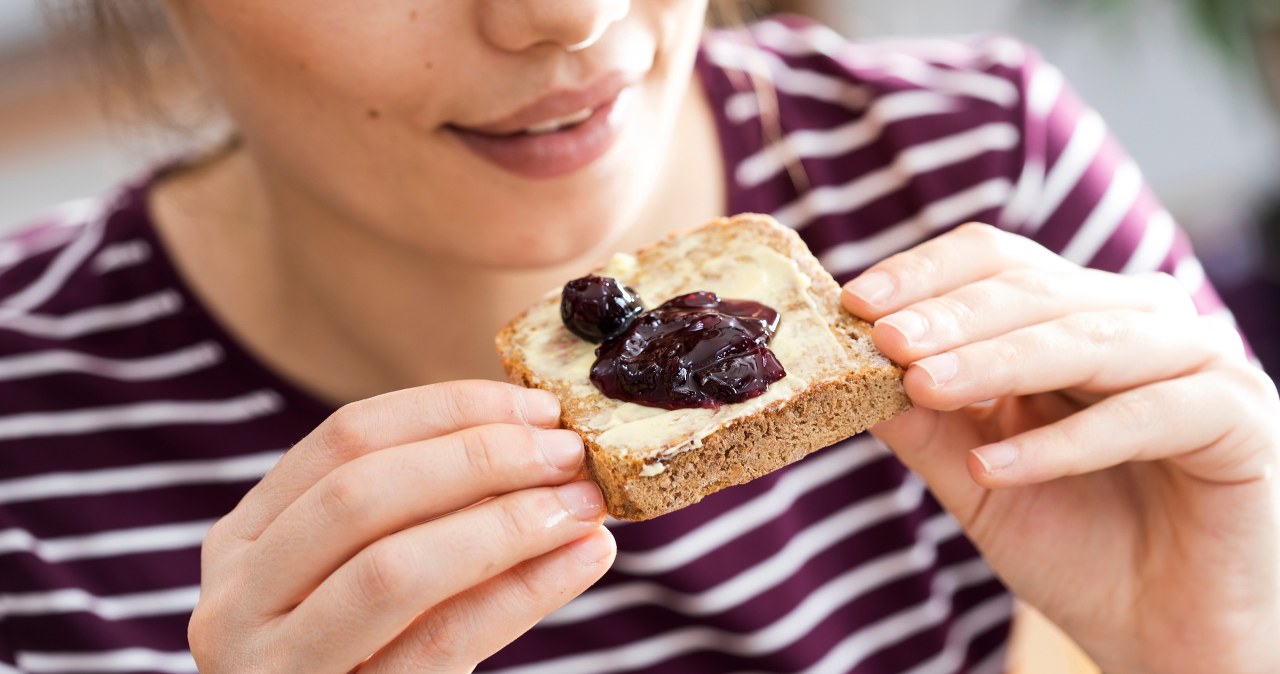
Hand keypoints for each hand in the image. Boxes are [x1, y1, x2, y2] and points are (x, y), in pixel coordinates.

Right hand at [188, 380, 613, 671]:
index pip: (345, 438)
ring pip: (394, 569)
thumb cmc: (369, 659)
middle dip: (480, 458)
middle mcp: (239, 600)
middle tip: (568, 452)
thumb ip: (429, 513)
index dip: (450, 410)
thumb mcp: (369, 576)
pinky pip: (442, 640)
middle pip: (361, 493)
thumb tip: (543, 440)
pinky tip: (583, 558)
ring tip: (585, 505)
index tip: (537, 405)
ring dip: (507, 523)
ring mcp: (276, 666)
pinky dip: (525, 592)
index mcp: (245, 539)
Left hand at [841, 223, 1279, 673]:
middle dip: (951, 316)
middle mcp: (1137, 321)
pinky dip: (1065, 442)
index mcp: (1075, 316)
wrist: (1166, 632)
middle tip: (885, 340)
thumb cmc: (1075, 544)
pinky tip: (998, 466)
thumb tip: (843, 369)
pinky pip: (1145, 415)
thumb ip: (923, 423)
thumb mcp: (977, 479)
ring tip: (924, 387)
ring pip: (1087, 339)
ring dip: (997, 362)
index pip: (996, 263)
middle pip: (1035, 290)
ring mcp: (1195, 362)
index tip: (855, 303)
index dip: (925, 274)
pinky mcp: (1239, 418)